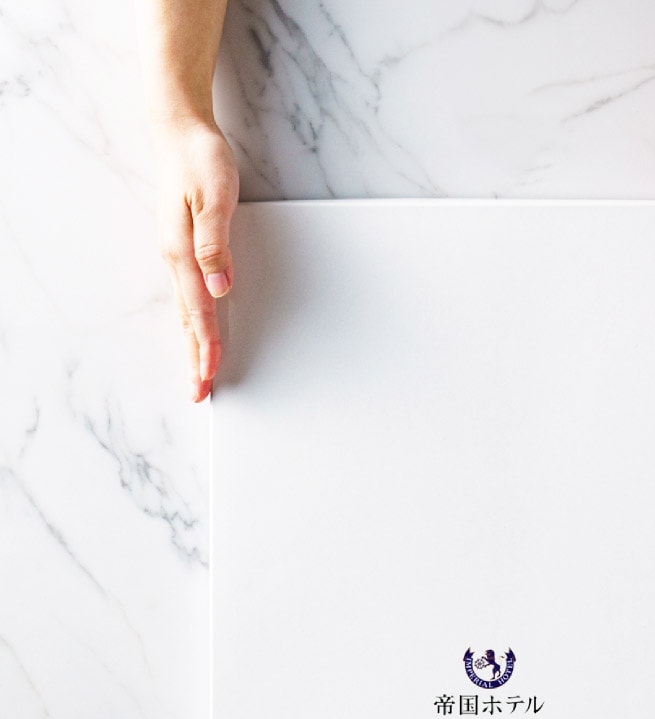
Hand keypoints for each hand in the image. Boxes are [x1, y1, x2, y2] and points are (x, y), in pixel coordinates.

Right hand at [154, 119, 238, 401]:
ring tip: (198, 372)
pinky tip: (197, 331)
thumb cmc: (200, 160)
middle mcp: (175, 258)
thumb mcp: (213, 198)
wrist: (179, 131)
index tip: (211, 372)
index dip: (207, 344)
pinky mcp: (183, 247)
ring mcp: (177, 254)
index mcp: (182, 251)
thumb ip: (216, 244)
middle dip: (195, 357)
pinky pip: (188, 294)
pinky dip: (194, 320)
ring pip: (187, 310)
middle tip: (199, 392)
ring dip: (194, 343)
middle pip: (188, 319)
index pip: (199, 309)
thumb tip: (220, 285)